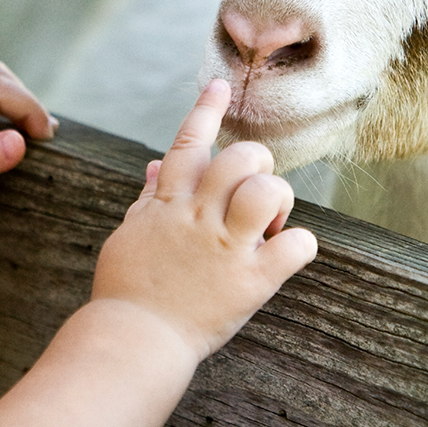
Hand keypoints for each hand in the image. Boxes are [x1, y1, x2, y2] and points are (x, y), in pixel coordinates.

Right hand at [90, 80, 317, 358]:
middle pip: (241, 157)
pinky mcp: (251, 282)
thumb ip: (148, 200)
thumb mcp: (130, 236)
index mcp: (168, 205)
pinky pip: (297, 245)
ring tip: (269, 225)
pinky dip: (300, 245)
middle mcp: (198, 218)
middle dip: (257, 165)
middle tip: (254, 194)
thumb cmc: (127, 292)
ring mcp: (225, 248)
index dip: (207, 111)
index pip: (189, 144)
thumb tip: (155, 165)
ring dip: (277, 200)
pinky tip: (286, 254)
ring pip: (268, 190)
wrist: (132, 341)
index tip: (222, 86)